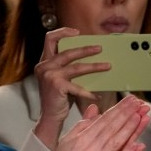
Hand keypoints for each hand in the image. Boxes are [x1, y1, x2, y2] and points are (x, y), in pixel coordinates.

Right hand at [33, 27, 111, 150]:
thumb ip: (67, 67)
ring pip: (76, 67)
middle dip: (86, 49)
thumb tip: (90, 57)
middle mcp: (44, 66)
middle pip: (67, 51)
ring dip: (94, 66)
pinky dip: (89, 92)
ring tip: (107, 66)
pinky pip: (78, 87)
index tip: (77, 33)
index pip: (49, 38)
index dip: (63, 32)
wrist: (49, 118)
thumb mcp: (60, 78)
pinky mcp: (57, 86)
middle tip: (99, 48)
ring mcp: (49, 75)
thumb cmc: (58, 98)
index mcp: (43, 62)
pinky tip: (97, 95)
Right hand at [37, 95, 149, 150]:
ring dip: (129, 128)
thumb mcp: (69, 139)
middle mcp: (91, 146)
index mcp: (83, 136)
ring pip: (117, 141)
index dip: (119, 108)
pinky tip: (136, 144)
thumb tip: (94, 109)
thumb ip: (83, 123)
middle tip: (139, 103)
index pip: (105, 119)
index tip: (130, 100)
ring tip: (140, 116)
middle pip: (113, 127)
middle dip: (127, 113)